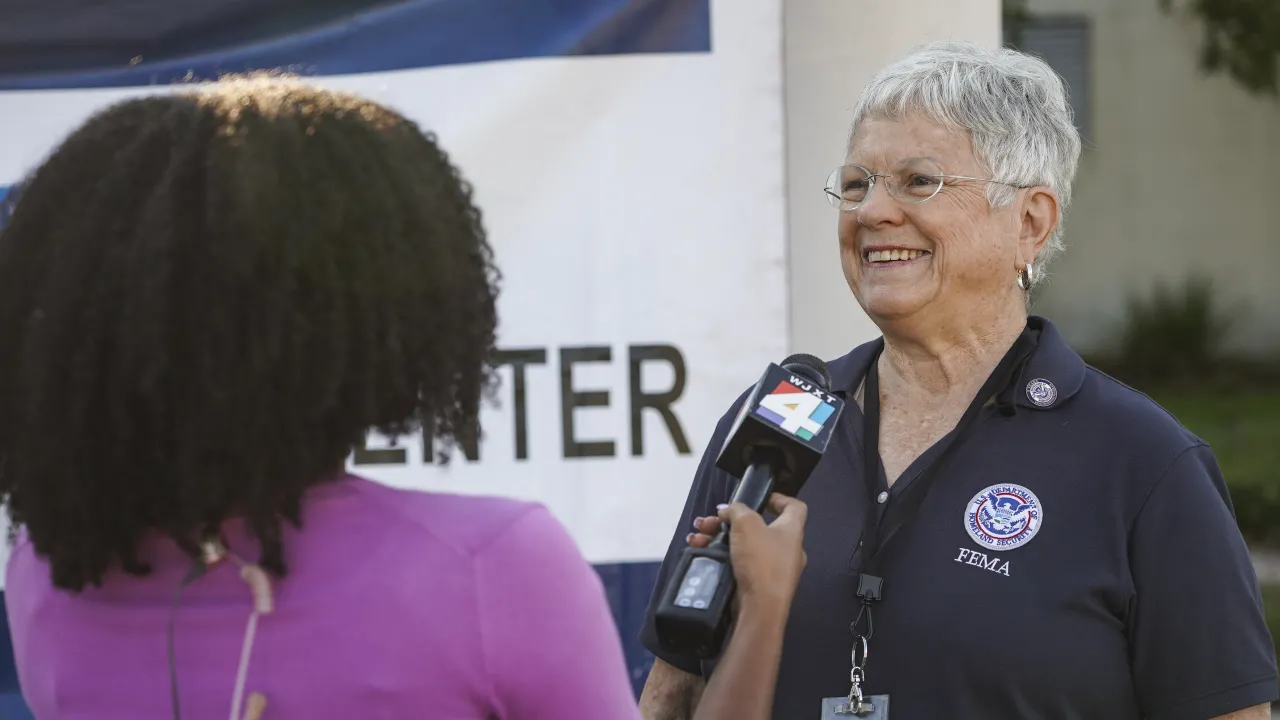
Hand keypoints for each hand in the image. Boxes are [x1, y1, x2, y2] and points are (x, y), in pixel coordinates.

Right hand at [687, 493, 807, 611]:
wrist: (759, 607)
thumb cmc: (761, 561)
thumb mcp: (746, 523)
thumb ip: (736, 510)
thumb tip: (728, 511)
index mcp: (792, 531)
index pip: (795, 507)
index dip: (779, 498)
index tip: (760, 497)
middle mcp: (786, 550)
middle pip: (757, 526)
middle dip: (730, 521)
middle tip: (711, 521)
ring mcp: (772, 569)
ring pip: (742, 544)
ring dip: (719, 537)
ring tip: (699, 536)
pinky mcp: (756, 583)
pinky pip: (737, 562)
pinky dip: (720, 556)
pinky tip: (702, 551)